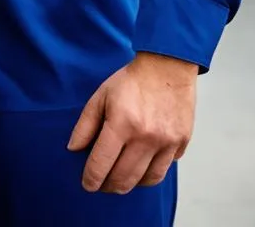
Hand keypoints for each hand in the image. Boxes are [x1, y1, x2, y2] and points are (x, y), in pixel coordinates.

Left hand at [67, 52, 197, 194]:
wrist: (167, 68)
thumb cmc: (130, 81)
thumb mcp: (100, 96)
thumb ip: (85, 125)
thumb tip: (73, 148)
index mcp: (122, 124)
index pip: (102, 163)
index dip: (91, 179)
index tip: (87, 184)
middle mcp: (145, 137)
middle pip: (124, 178)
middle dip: (109, 186)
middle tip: (102, 185)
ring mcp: (166, 143)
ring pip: (146, 180)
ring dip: (130, 184)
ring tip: (120, 181)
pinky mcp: (181, 144)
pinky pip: (164, 169)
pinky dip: (150, 174)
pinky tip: (141, 168)